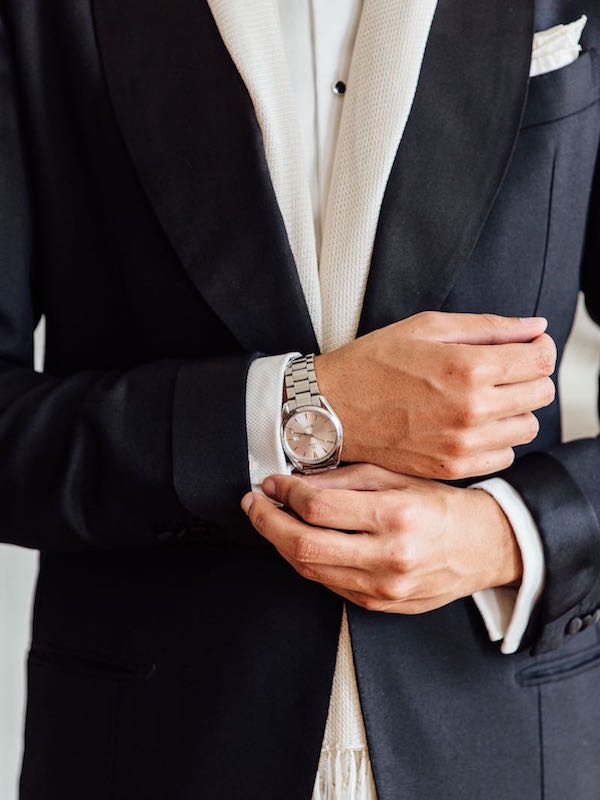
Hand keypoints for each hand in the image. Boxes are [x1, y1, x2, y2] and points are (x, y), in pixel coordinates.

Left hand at [241, 463, 521, 613]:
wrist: (481, 547)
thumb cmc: (440, 506)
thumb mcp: (397, 477)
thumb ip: (345, 479)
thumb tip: (295, 483)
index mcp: (397, 517)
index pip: (320, 509)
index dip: (285, 494)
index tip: (273, 483)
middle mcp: (389, 557)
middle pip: (304, 546)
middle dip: (267, 523)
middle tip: (253, 504)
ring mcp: (383, 588)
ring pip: (310, 569)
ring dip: (280, 543)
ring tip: (269, 520)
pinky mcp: (379, 605)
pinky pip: (328, 584)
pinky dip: (307, 561)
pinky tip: (298, 542)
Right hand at [313, 311, 555, 479]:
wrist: (331, 409)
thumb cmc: (372, 363)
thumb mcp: (427, 328)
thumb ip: (488, 327)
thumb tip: (536, 328)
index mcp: (468, 368)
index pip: (540, 361)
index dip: (538, 349)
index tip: (525, 347)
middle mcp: (472, 410)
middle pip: (541, 394)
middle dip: (529, 376)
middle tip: (502, 369)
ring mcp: (462, 445)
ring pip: (526, 427)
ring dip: (514, 410)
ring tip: (483, 398)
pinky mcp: (451, 468)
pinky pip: (503, 456)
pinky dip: (496, 440)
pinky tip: (470, 425)